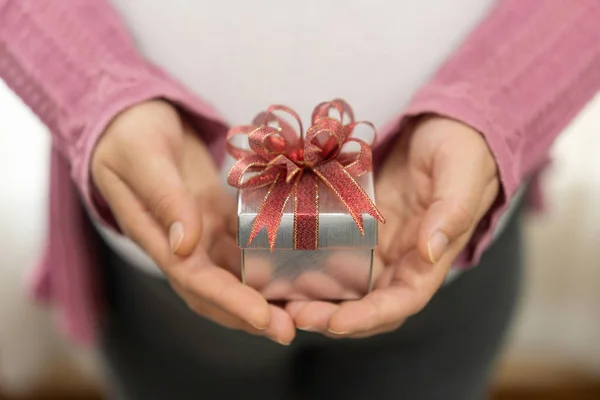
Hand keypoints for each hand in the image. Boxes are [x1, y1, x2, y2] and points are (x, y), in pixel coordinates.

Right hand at [91, 100, 294, 343]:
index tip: (264, 318)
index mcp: (156, 234)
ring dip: (263, 296)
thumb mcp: (143, 156)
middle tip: (292, 329)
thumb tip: (186, 244)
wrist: (134, 116)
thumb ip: (164, 196)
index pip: (194, 279)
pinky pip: (243, 247)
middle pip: (217, 290)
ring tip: (300, 309)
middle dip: (252, 314)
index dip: (229, 301)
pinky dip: (266, 262)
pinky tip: (296, 268)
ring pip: (234, 275)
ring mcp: (201, 231)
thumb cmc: (130, 132)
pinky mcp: (218, 217)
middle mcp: (181, 243)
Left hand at [287, 116, 498, 336]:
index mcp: (430, 258)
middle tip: (296, 316)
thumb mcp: (461, 173)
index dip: (370, 317)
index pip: (402, 301)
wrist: (442, 128)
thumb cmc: (461, 150)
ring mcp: (378, 245)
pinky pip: (334, 253)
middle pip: (368, 304)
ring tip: (282, 299)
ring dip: (318, 298)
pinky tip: (285, 265)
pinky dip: (312, 266)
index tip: (336, 323)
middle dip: (333, 317)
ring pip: (347, 286)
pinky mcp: (358, 226)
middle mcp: (402, 260)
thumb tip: (430, 251)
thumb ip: (451, 211)